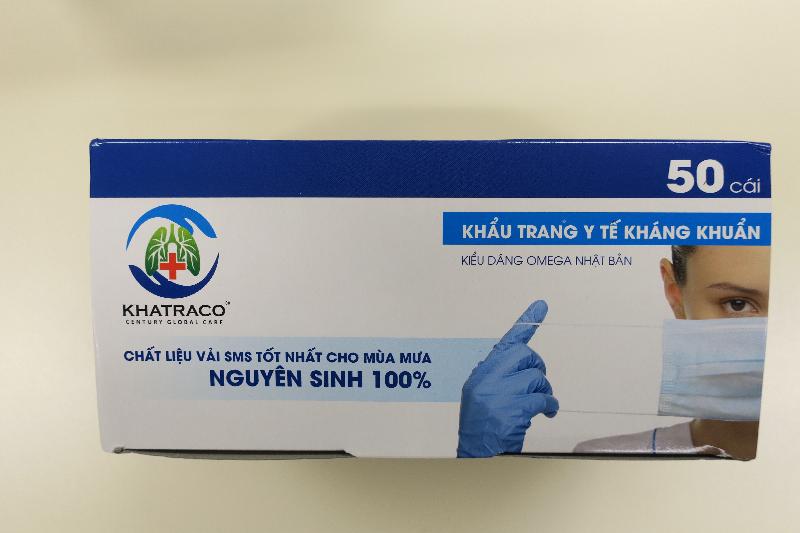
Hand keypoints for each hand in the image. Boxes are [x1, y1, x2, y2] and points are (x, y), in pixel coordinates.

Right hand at [457, 300, 558, 457]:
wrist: (476, 453)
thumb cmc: (482, 425)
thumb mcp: (482, 395)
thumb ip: (498, 376)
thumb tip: (522, 364)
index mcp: (482, 373)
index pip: (506, 342)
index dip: (526, 322)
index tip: (541, 305)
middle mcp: (488, 378)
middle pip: (525, 355)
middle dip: (537, 368)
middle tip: (538, 385)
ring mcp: (500, 393)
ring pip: (536, 378)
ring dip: (544, 392)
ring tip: (541, 406)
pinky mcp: (513, 409)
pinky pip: (542, 399)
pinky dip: (550, 406)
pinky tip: (548, 413)